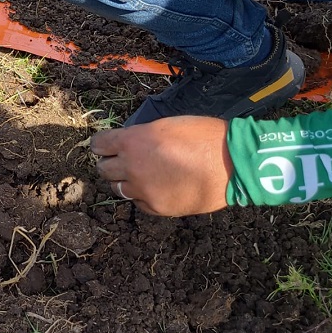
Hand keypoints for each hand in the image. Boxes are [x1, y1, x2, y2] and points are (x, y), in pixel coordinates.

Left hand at [90, 116, 232, 215]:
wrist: (232, 164)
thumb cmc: (204, 136)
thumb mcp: (166, 125)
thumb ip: (141, 135)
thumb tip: (127, 143)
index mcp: (132, 142)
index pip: (99, 145)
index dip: (101, 144)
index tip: (104, 145)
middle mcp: (131, 167)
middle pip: (103, 169)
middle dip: (110, 163)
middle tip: (120, 160)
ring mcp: (142, 190)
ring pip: (117, 188)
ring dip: (123, 181)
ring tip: (140, 175)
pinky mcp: (156, 207)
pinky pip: (138, 202)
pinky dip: (142, 195)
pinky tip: (156, 187)